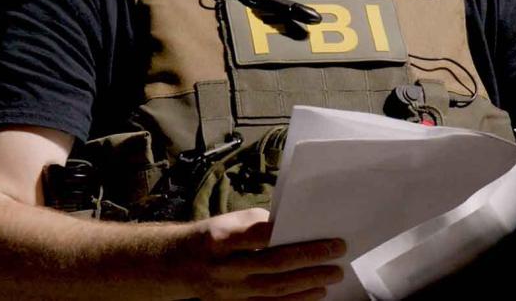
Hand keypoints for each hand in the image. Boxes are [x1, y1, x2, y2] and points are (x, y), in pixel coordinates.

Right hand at [186, 208, 345, 299]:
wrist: (178, 265)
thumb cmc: (211, 237)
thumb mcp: (227, 222)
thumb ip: (257, 223)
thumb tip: (293, 228)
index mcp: (219, 239)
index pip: (256, 235)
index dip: (285, 232)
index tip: (313, 225)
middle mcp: (224, 268)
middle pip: (272, 264)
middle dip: (309, 257)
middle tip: (337, 250)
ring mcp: (229, 292)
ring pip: (275, 289)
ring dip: (309, 282)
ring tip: (334, 274)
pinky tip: (316, 293)